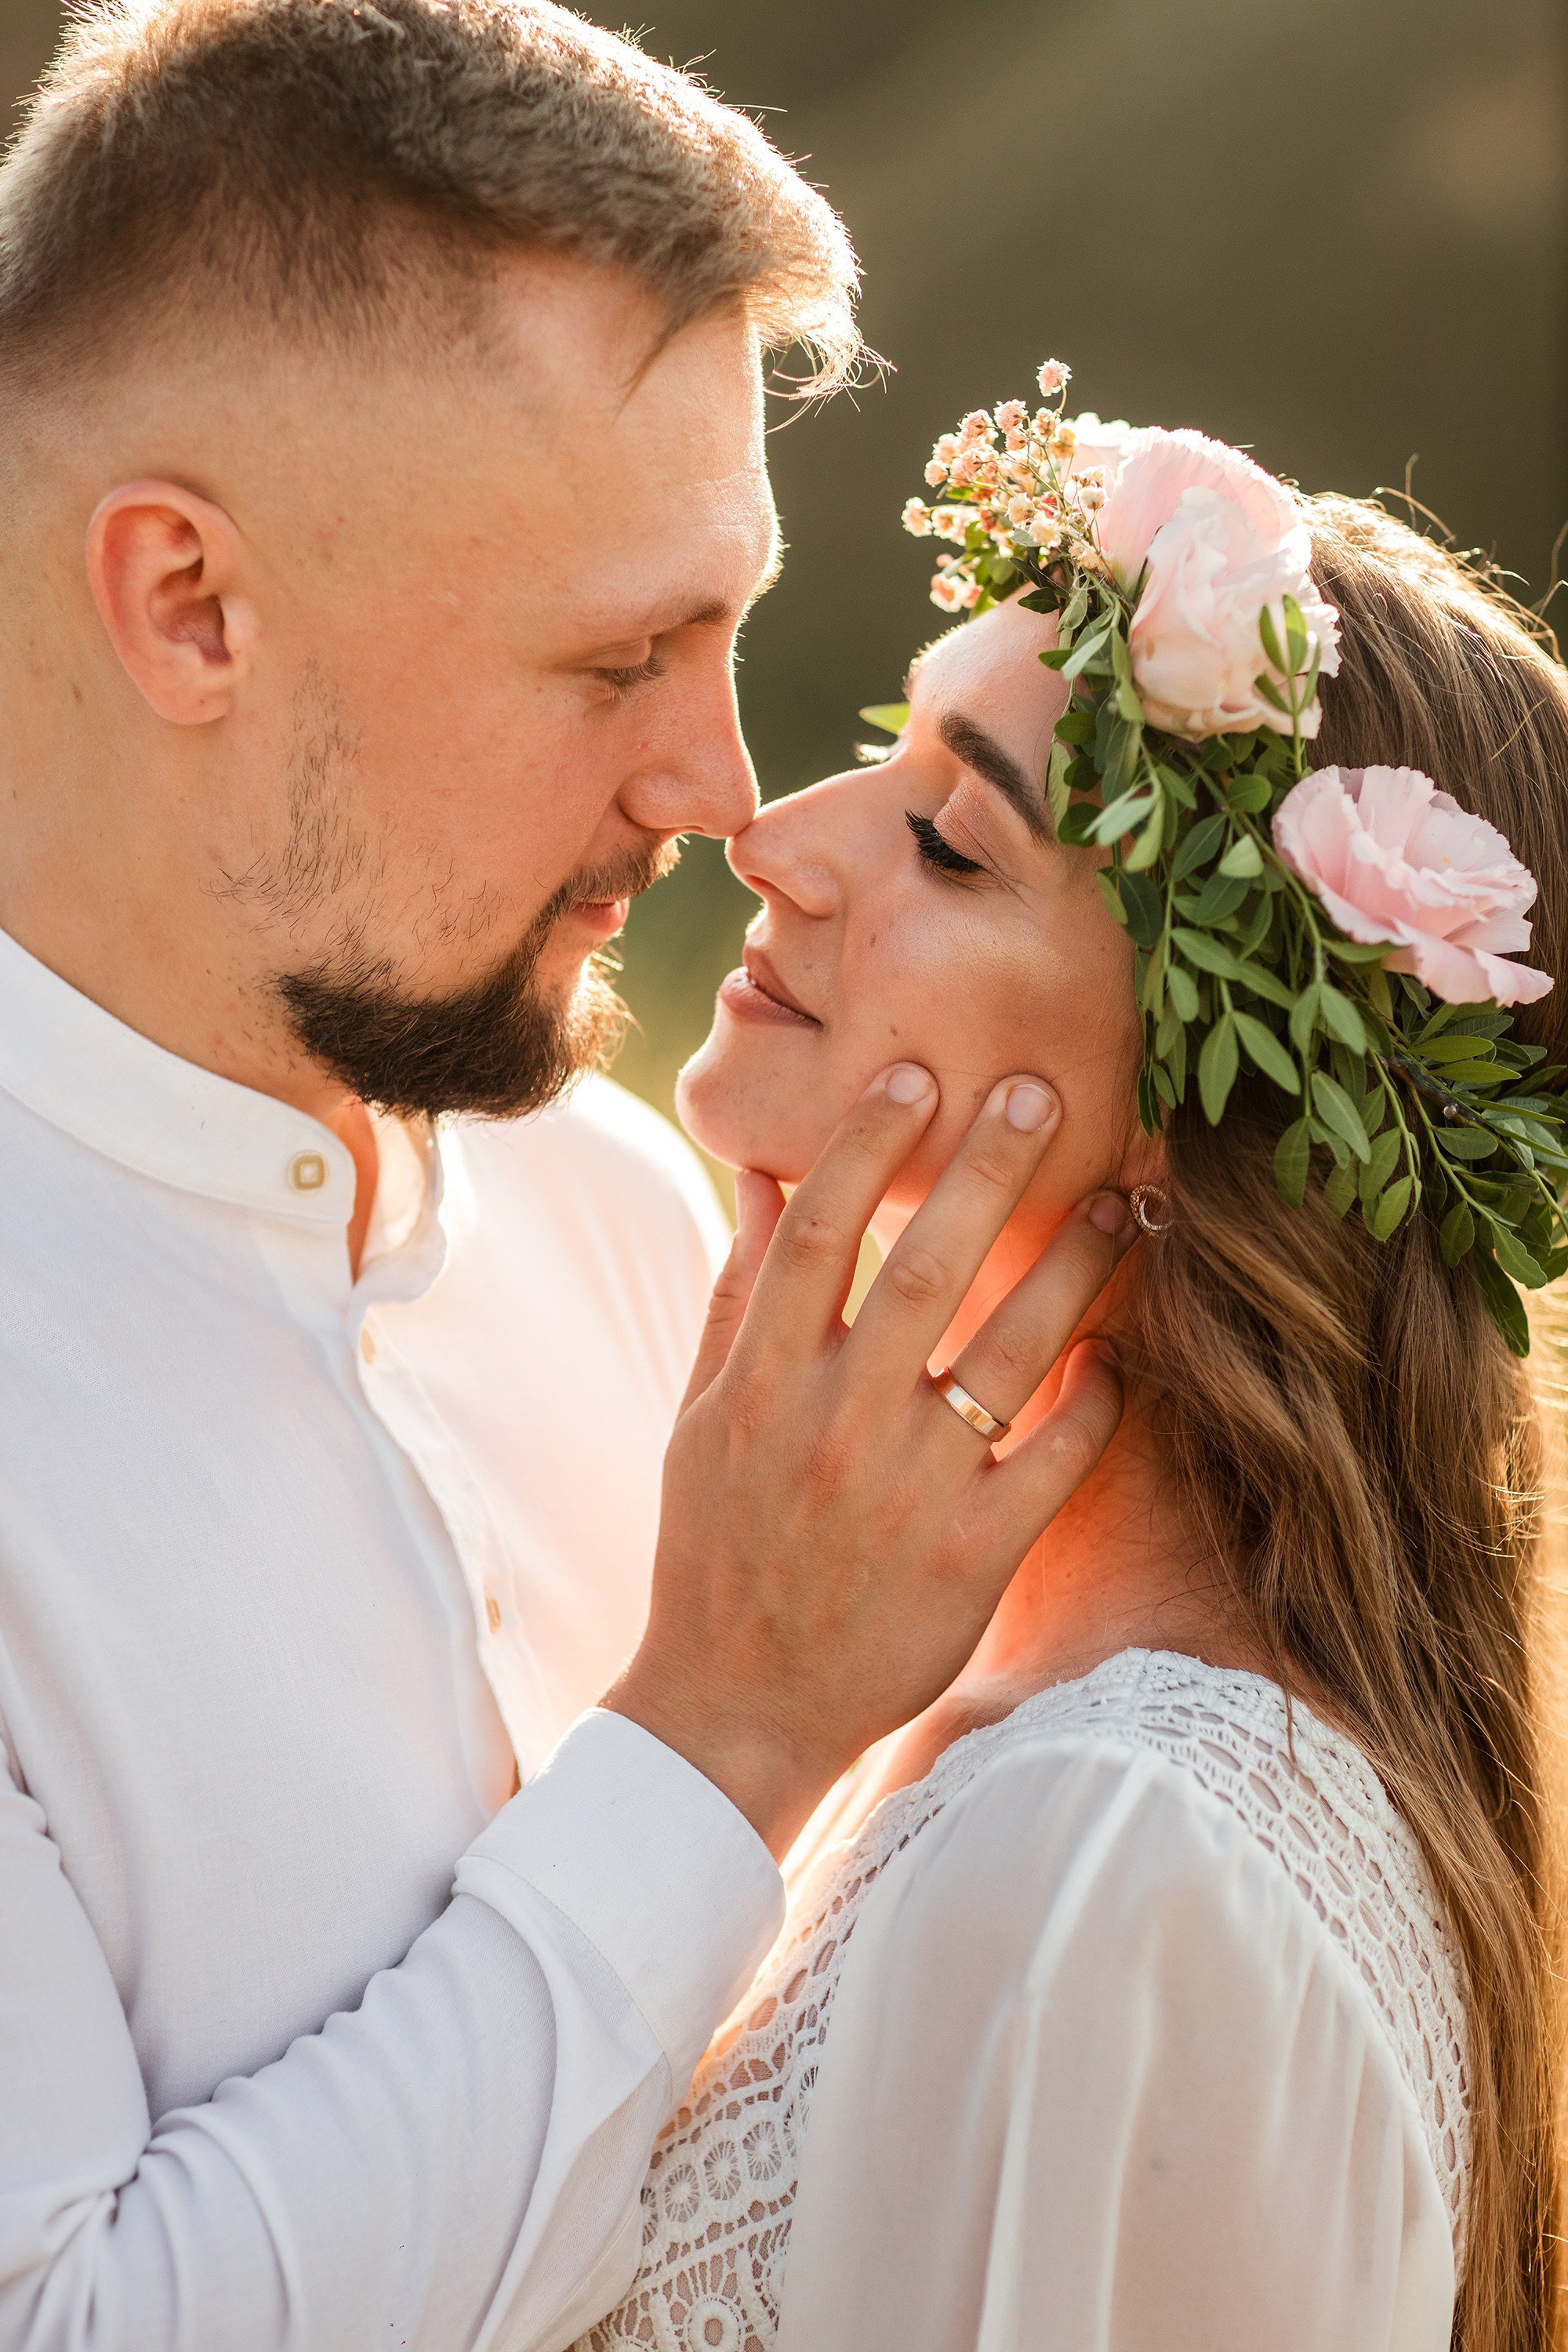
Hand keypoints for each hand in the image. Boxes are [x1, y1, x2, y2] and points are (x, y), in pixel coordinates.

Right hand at [604, 1063, 1134, 1855]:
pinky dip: (1097, 1397)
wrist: (736, 1706)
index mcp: (763, 1381)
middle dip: (991, 1168)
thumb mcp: (703, 1418)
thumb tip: (765, 1177)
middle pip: (924, 1264)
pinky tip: (1126, 1349)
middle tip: (1047, 1090)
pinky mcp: (973, 1556)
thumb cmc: (715, 1548)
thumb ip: (739, 1295)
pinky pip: (1057, 1457)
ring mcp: (909, 1489)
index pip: (820, 1231)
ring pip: (1011, 1350)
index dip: (867, 1142)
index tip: (917, 1073)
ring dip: (1075, 1267)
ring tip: (1126, 1206)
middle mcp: (835, 1421)